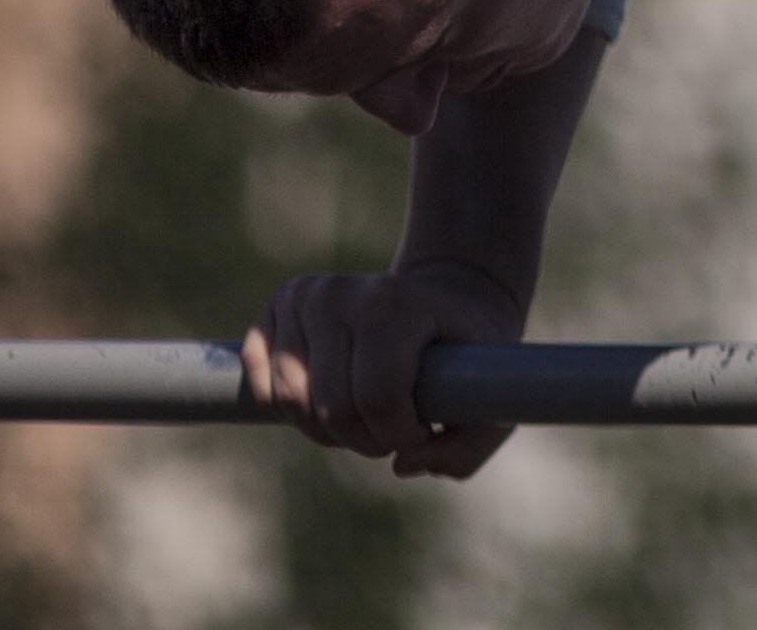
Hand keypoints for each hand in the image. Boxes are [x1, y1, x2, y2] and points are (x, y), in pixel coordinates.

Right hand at [244, 258, 528, 479]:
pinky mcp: (276, 310)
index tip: (422, 431)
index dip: (398, 435)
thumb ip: (466, 450)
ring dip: (327, 430)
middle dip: (364, 438)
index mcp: (397, 302)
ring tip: (364, 416)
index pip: (377, 395)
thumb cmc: (467, 356)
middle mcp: (341, 291)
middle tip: (393, 429)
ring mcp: (304, 297)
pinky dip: (292, 411)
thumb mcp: (494, 400)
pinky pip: (262, 386)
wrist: (447, 298)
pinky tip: (327, 401)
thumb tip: (401, 465)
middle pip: (332, 406)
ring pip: (290, 400)